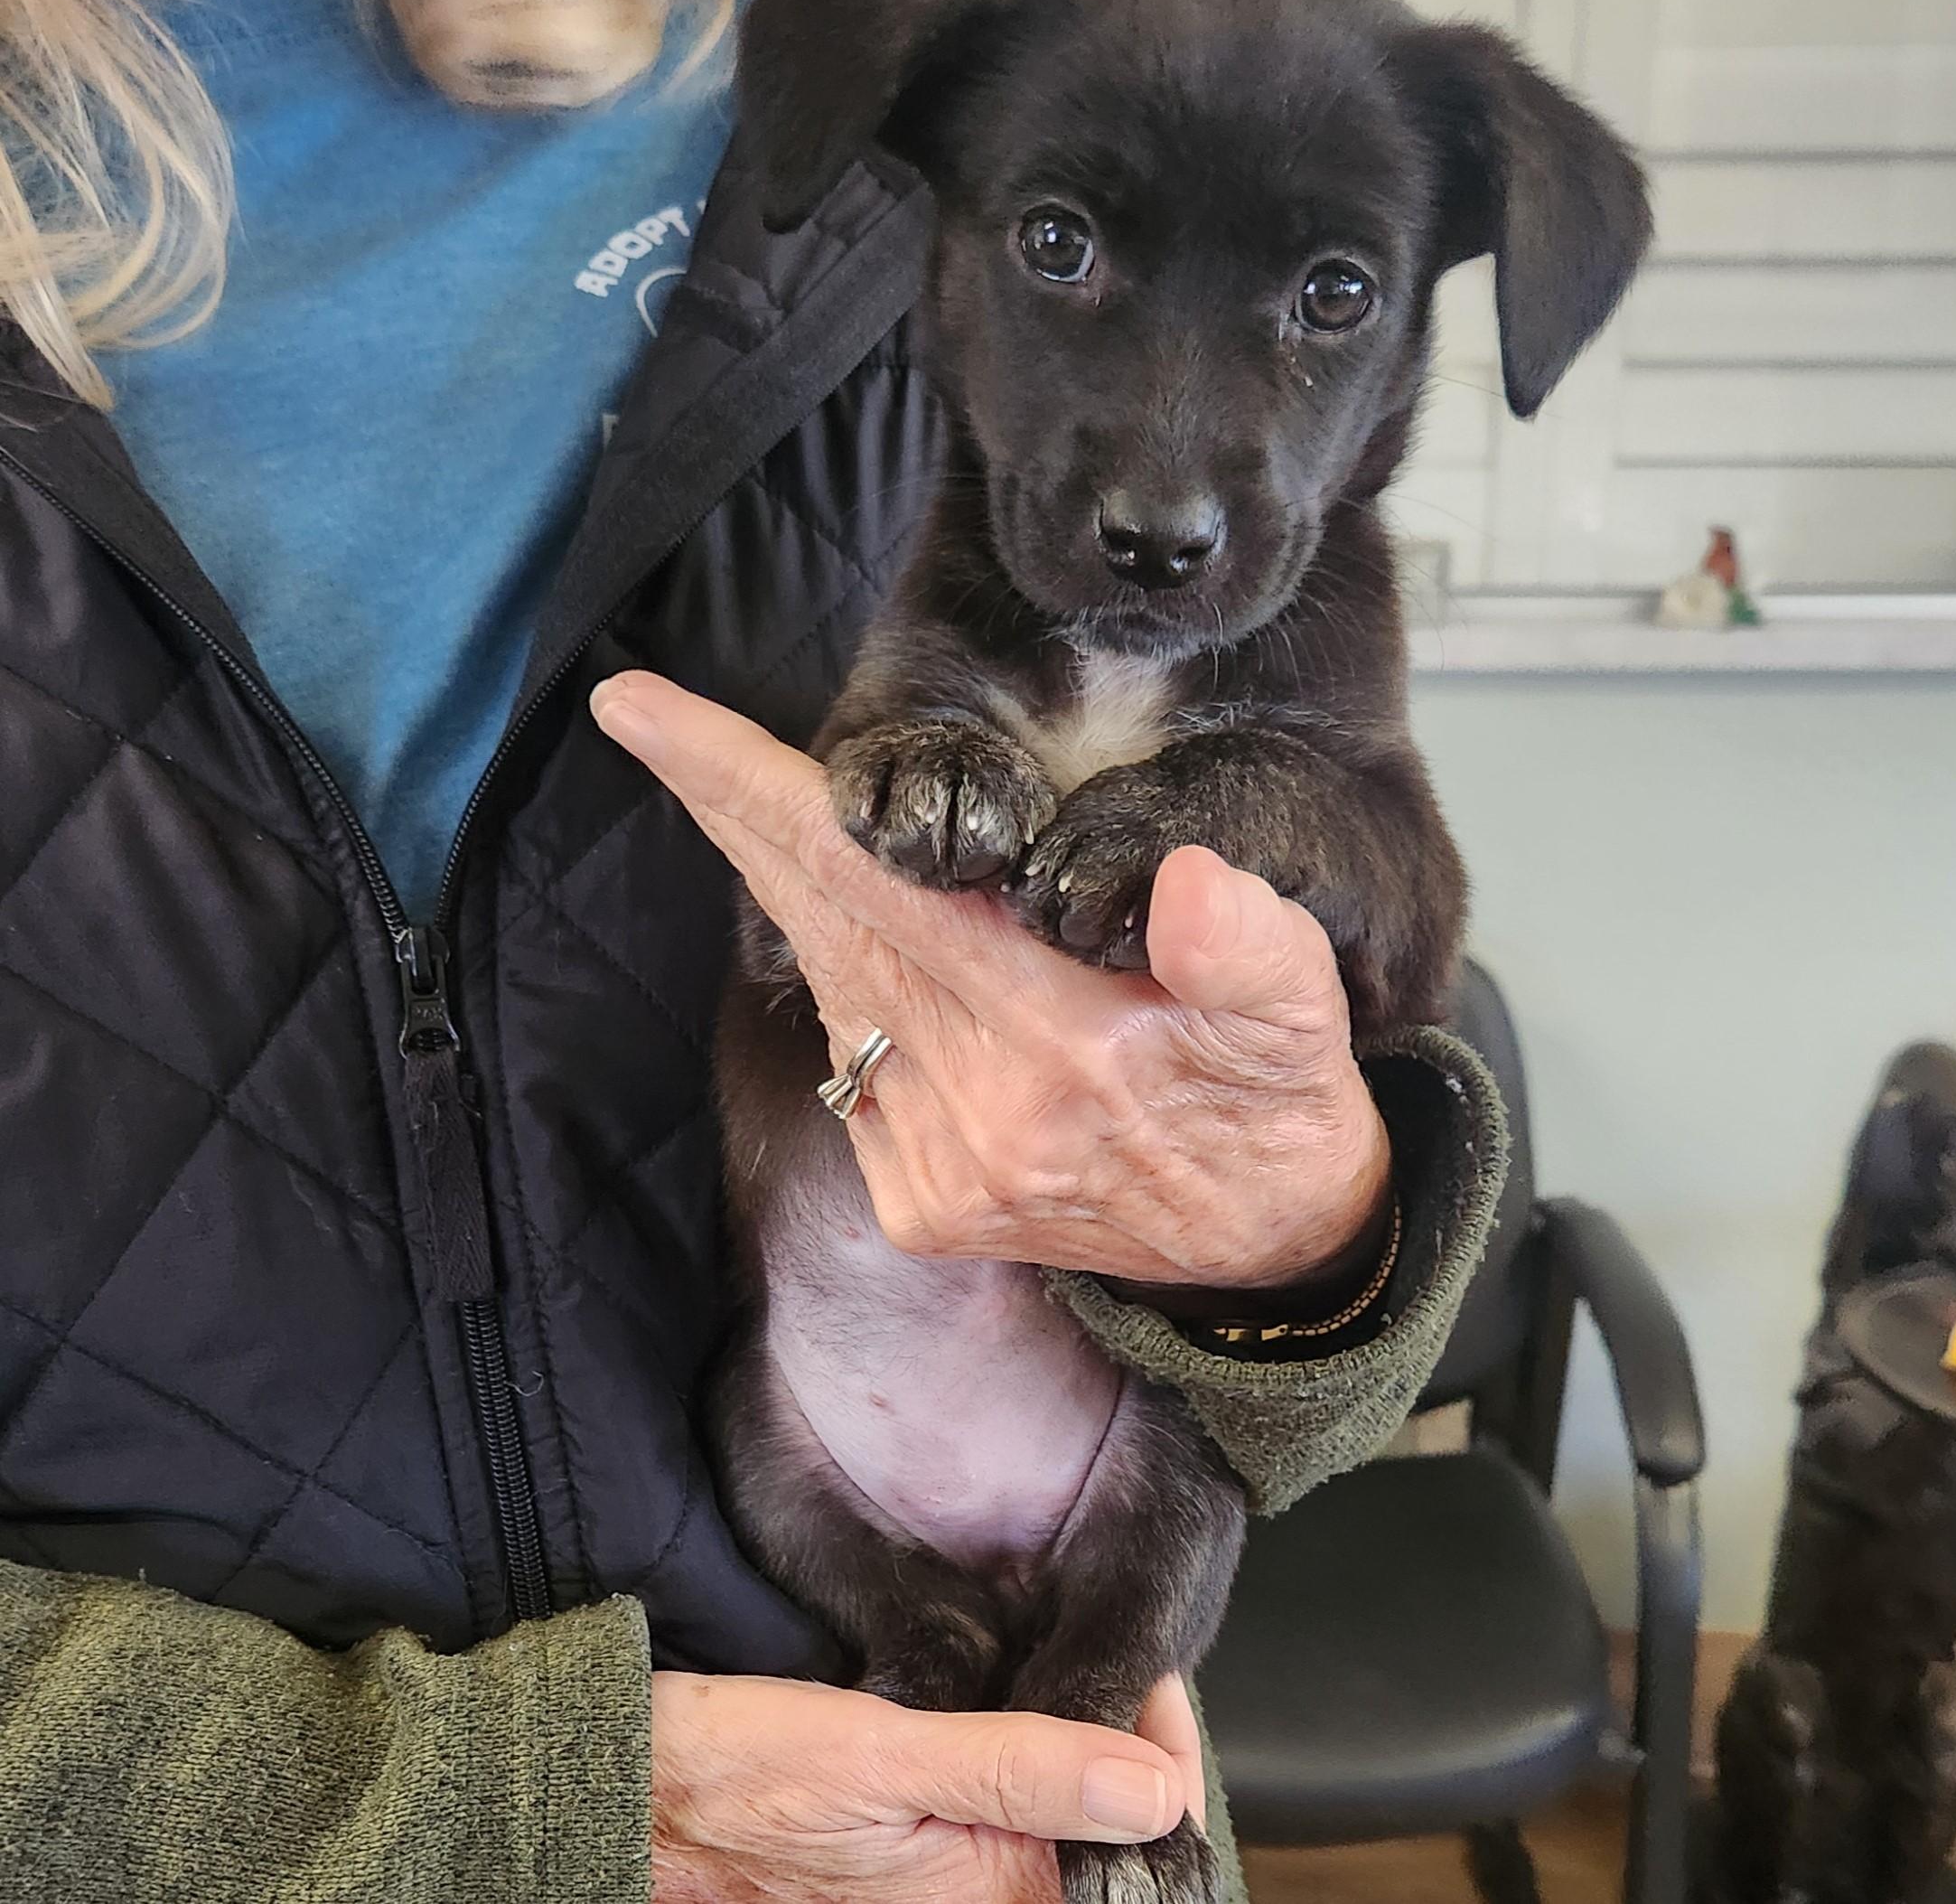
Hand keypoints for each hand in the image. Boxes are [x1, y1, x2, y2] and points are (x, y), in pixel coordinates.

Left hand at [592, 674, 1388, 1290]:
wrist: (1267, 1254)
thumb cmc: (1273, 1103)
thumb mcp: (1304, 1014)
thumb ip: (1248, 944)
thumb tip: (1185, 878)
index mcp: (1059, 1043)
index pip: (870, 877)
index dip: (750, 790)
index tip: (641, 713)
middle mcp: (973, 1108)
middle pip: (811, 918)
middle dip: (731, 811)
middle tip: (651, 719)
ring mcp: (932, 1165)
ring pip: (827, 983)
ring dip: (795, 890)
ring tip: (783, 811)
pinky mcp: (917, 1202)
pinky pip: (850, 1063)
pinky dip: (851, 986)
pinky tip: (893, 953)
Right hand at [649, 1671, 1207, 1902]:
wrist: (642, 1784)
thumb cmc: (740, 1780)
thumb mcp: (886, 1757)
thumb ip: (1021, 1773)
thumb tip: (1151, 1790)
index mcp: (992, 1897)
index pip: (1143, 1835)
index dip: (1163, 1747)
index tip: (1148, 1673)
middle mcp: (982, 1896)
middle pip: (1111, 1818)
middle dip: (1124, 1735)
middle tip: (1111, 1657)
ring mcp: (955, 1871)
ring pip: (1065, 1802)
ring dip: (1078, 1730)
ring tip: (1068, 1661)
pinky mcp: (928, 1843)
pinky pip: (1010, 1795)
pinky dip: (1027, 1737)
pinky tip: (1013, 1688)